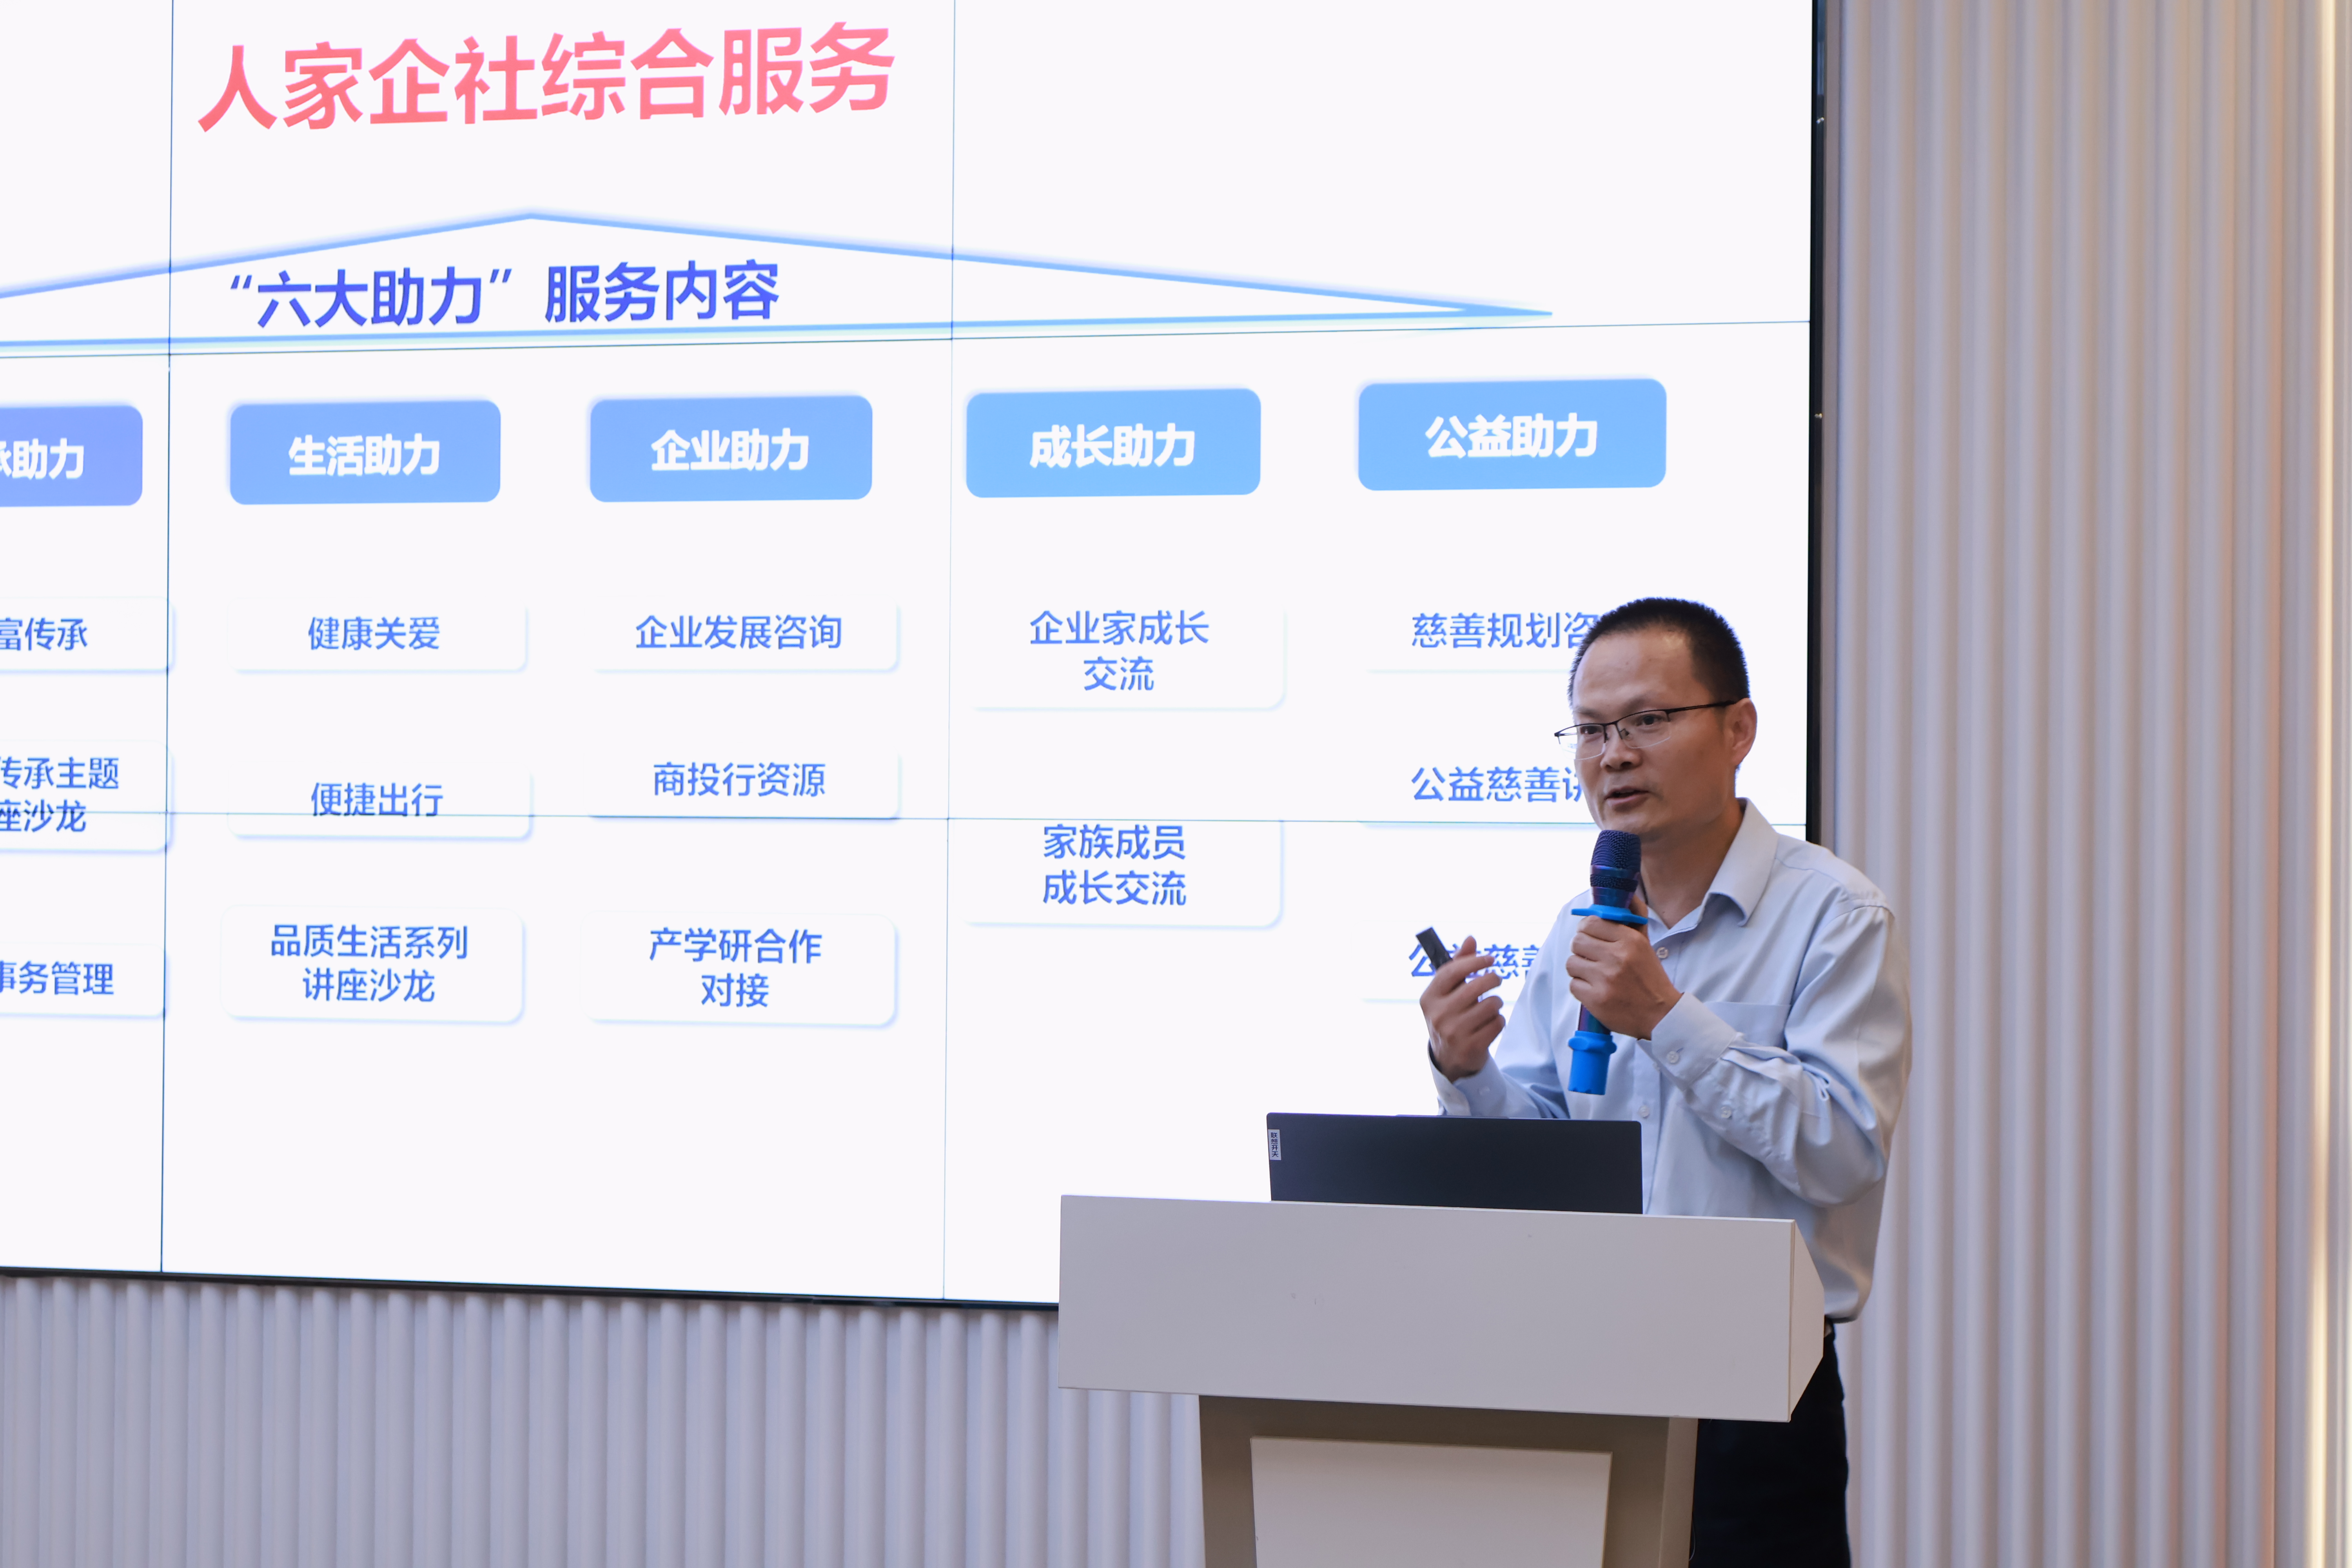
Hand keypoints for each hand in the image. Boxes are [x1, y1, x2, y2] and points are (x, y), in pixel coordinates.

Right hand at [1420, 935, 1504, 1081]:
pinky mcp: (1470, 1046)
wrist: (1449, 1057)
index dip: (1474, 961)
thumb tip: (1470, 939)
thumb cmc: (1449, 1016)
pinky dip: (1499, 1021)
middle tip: (1497, 979)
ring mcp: (1453, 1032)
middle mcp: (1438, 1014)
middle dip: (1492, 979)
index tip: (1490, 959)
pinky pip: (1497, 1024)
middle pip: (1475, 987)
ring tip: (1491, 1006)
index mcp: (1429, 997)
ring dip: (1496, 1003)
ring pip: (1490, 1005)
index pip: (1452, 971)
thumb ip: (1458, 965)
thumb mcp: (1447, 992)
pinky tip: (1491, 1022)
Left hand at [1564, 895, 1680, 1039]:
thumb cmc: (1651, 978)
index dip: (1587, 930)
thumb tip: (1627, 894)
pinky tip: (1596, 990)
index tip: (1591, 938)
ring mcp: (1605, 979)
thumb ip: (1634, 918)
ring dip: (1580, 969)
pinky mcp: (1596, 999)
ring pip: (1572, 963)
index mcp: (1629, 941)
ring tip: (1595, 975)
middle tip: (1593, 958)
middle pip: (1577, 942)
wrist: (1661, 1015)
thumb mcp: (1646, 944)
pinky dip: (1581, 988)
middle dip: (1582, 950)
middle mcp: (1617, 957)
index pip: (1591, 923)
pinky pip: (1573, 984)